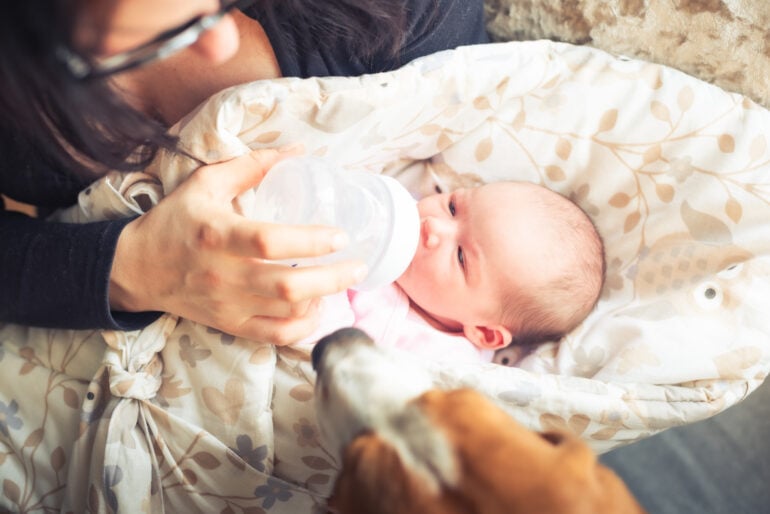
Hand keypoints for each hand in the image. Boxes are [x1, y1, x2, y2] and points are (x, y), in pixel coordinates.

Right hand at [109, 147, 366, 344]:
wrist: (137, 268)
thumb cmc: (176, 221)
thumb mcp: (206, 183)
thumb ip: (252, 165)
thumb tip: (298, 150)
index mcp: (217, 235)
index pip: (269, 243)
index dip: (310, 241)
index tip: (341, 236)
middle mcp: (223, 274)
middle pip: (288, 287)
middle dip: (333, 278)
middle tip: (359, 266)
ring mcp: (227, 305)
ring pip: (287, 314)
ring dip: (323, 299)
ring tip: (340, 280)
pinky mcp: (230, 325)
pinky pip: (275, 335)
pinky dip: (304, 326)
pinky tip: (317, 307)